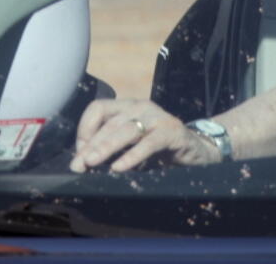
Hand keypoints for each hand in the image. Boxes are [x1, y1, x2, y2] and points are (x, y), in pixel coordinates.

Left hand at [69, 98, 221, 172]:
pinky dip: (132, 156)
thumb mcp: (131, 146)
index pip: (98, 108)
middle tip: (78, 165)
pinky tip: (120, 168)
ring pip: (126, 130)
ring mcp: (158, 116)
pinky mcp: (172, 131)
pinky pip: (149, 143)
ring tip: (92, 163)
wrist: (197, 151)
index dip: (85, 128)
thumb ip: (111, 148)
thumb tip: (81, 161)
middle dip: (91, 145)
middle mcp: (141, 106)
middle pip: (109, 122)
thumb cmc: (159, 150)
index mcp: (128, 106)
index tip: (79, 152)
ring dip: (106, 147)